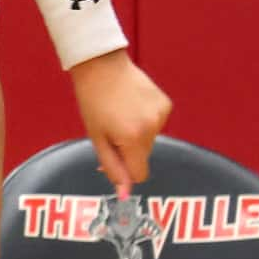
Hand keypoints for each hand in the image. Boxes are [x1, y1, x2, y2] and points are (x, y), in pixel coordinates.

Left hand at [70, 49, 170, 196]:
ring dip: (136, 134)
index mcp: (133, 139)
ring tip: (119, 114)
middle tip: (110, 130)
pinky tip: (131, 105)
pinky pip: (156, 123)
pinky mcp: (166, 104)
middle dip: (128, 150)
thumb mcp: (96, 138)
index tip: (114, 158)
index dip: (126, 171)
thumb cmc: (93, 102)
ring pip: (150, 140)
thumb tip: (124, 192)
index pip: (140, 174)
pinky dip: (144, 120)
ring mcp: (162, 115)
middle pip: (143, 156)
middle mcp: (152, 128)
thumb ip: (111, 166)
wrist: (101, 67)